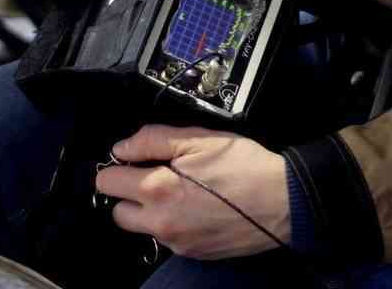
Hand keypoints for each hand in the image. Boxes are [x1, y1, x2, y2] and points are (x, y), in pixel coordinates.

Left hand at [95, 125, 289, 260]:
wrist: (283, 202)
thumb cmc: (242, 165)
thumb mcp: (198, 139)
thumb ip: (152, 140)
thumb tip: (121, 148)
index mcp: (158, 190)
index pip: (107, 182)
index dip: (119, 165)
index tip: (136, 158)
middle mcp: (160, 223)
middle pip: (118, 212)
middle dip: (129, 193)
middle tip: (154, 175)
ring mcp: (176, 243)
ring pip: (142, 228)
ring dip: (149, 211)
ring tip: (179, 192)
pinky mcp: (193, 253)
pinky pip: (167, 238)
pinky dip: (172, 223)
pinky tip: (196, 208)